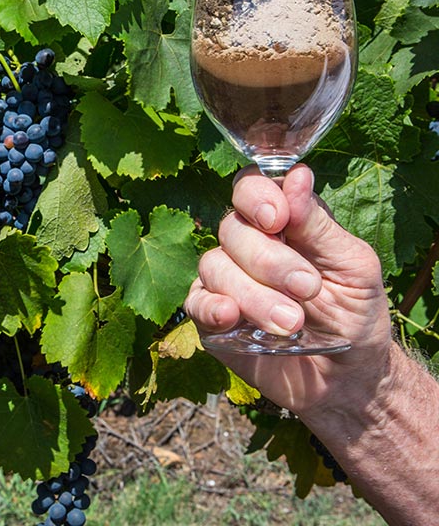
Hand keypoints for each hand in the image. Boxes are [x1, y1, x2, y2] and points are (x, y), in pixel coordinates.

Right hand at [185, 164, 393, 423]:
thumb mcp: (352, 266)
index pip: (249, 188)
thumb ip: (318, 224)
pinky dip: (212, 307)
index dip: (256, 197)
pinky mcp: (210, 317)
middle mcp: (245, 245)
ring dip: (254, 295)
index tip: (277, 219)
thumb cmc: (356, 314)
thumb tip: (298, 174)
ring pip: (214, 266)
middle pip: (231, 228)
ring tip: (293, 323)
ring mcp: (224, 280)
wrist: (349, 378)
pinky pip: (196, 302)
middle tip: (308, 288)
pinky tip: (232, 317)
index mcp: (280, 223)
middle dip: (269, 260)